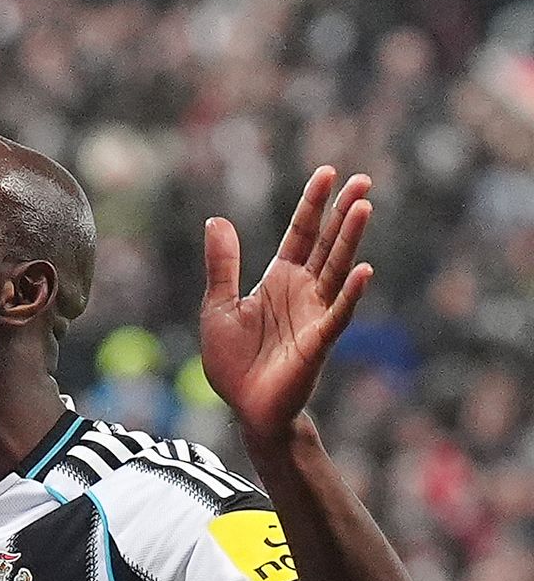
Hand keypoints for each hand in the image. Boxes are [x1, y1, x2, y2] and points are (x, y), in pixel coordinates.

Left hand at [200, 167, 374, 441]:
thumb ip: (222, 265)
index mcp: (278, 279)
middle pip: (327, 244)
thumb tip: (217, 220)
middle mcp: (302, 291)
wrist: (245, 408)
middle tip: (363, 179)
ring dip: (350, 240)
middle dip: (343, 212)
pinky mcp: (319, 341)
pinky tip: (363, 270)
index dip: (313, 205)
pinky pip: (338, 313)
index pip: (300, 234)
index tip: (327, 173)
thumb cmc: (234, 362)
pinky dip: (350, 293)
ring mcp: (314, 314)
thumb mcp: (218, 305)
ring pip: (337, 269)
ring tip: (364, 206)